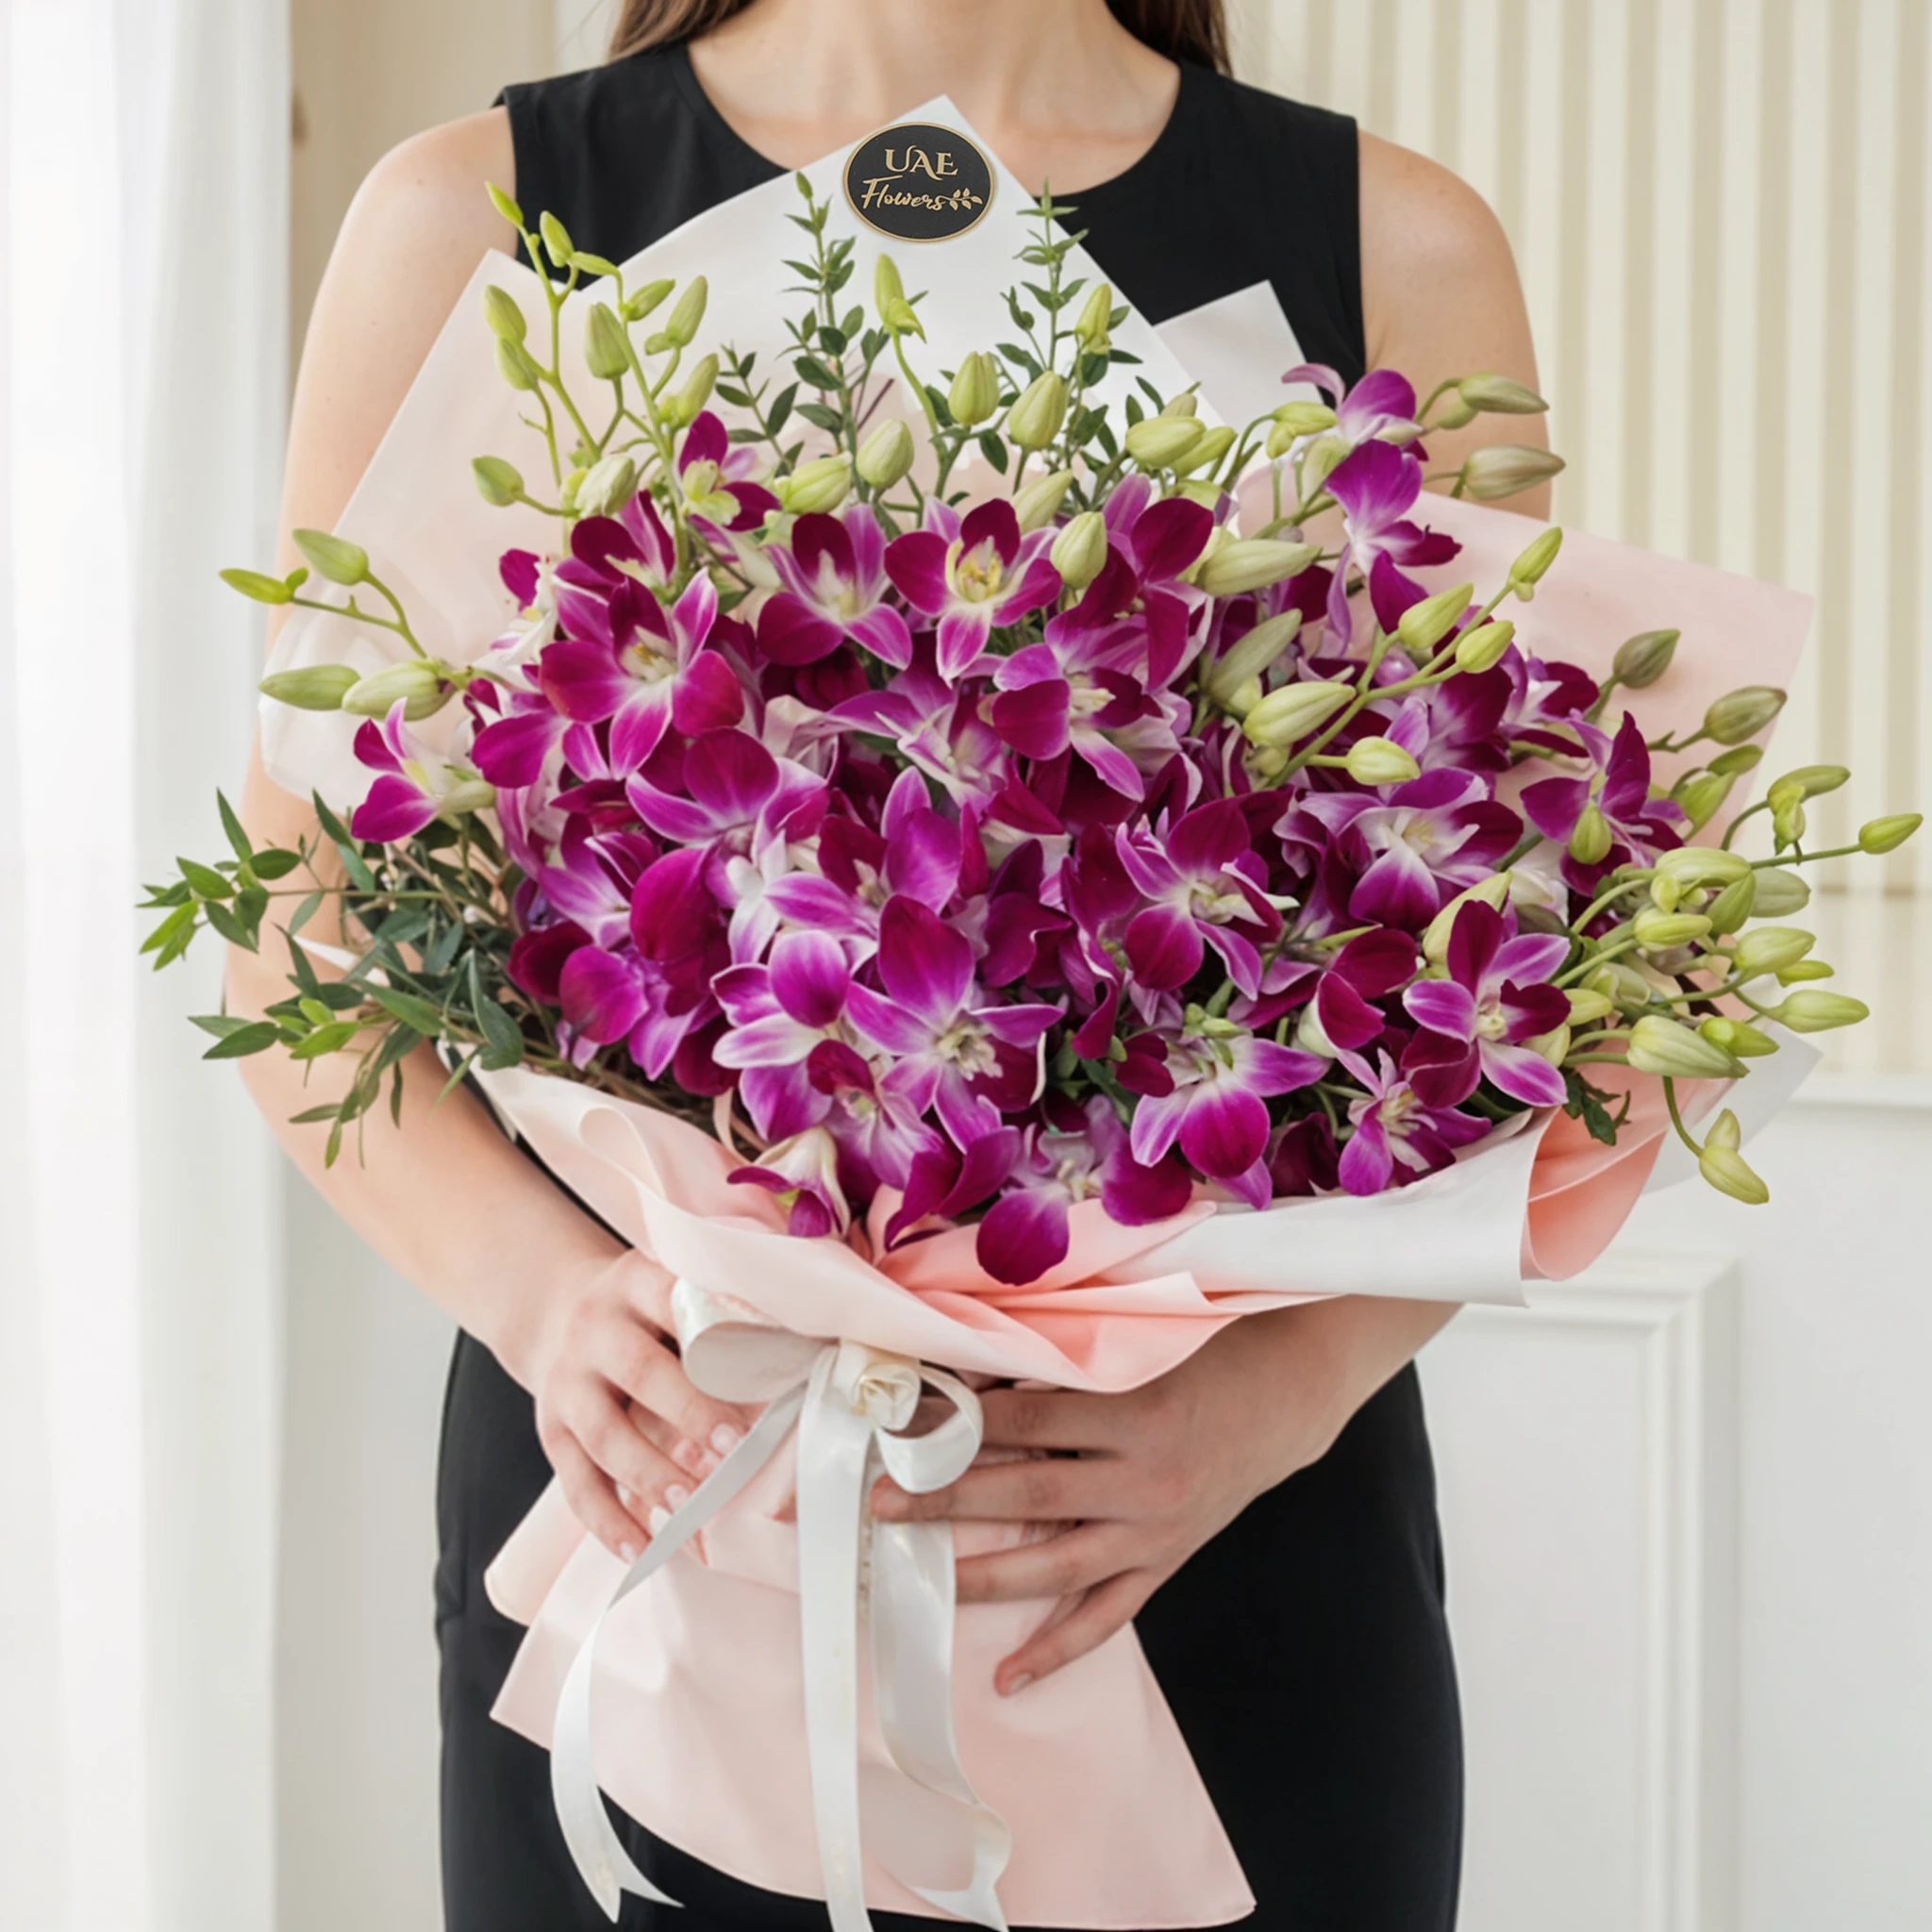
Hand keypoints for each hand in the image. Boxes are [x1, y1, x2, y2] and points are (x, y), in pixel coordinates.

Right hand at [523, 1248, 754, 1559]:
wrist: (559, 1310)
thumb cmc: (648, 1311)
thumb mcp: (674, 1288)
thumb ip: (723, 1312)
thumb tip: (808, 1355)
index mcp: (635, 1282)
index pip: (672, 1300)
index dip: (716, 1339)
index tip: (759, 1374)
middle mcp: (594, 1328)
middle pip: (638, 1371)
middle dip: (687, 1412)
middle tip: (730, 1448)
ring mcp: (567, 1382)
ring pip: (605, 1435)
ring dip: (650, 1474)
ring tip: (690, 1505)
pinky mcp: (552, 1431)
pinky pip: (576, 1484)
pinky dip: (609, 1522)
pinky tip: (643, 1549)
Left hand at [871, 1298, 1453, 1692]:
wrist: (1290, 1392)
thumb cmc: (1207, 1348)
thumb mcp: (1141, 1338)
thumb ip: (1064, 1358)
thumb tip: (973, 1371)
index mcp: (1134, 1410)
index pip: (1024, 1423)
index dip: (958, 1423)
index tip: (900, 1426)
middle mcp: (1143, 1479)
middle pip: (1026, 1495)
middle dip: (946, 1498)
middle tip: (880, 1501)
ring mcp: (1156, 1528)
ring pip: (1056, 1566)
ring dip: (980, 1574)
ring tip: (917, 1573)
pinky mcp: (1167, 1559)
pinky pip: (1106, 1614)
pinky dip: (1057, 1649)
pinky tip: (1007, 1675)